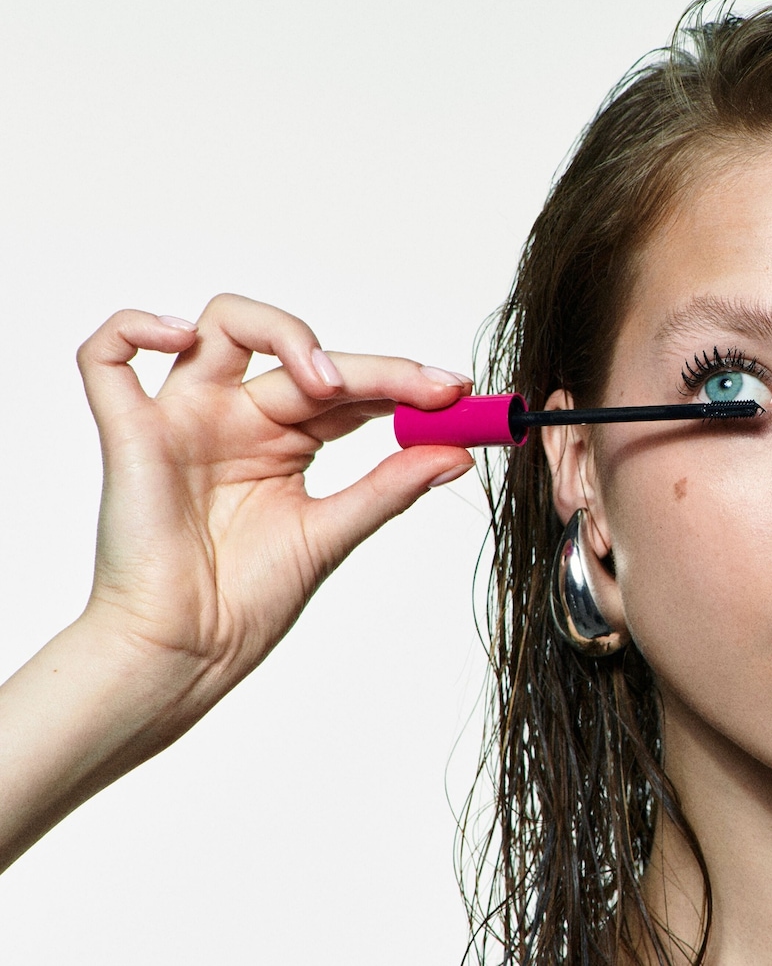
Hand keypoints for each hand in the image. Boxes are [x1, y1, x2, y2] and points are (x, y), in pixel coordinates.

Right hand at [77, 293, 475, 702]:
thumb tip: (457, 453)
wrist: (187, 655)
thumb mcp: (333, 533)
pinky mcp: (130, 434)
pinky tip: (184, 338)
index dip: (401, 380)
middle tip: (426, 389)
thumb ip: (390, 486)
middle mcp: (235, 417)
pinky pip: (106, 358)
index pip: (347, 387)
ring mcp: (183, 419)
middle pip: (301, 354)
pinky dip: (137, 327)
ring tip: (326, 382)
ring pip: (220, 325)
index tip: (456, 392)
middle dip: (371, 367)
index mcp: (282, 439)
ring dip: (282, 332)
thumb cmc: (244, 604)